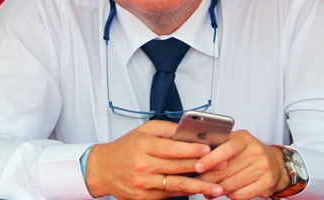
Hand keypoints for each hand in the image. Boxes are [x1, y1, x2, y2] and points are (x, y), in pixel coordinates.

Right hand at [85, 120, 224, 199]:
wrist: (102, 169)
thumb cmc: (125, 148)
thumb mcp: (143, 131)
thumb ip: (166, 130)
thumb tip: (189, 131)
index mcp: (143, 146)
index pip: (171, 148)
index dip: (191, 149)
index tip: (208, 149)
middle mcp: (142, 166)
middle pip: (177, 168)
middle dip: (202, 168)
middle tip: (222, 167)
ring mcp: (143, 184)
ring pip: (176, 185)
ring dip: (199, 187)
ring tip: (217, 188)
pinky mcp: (144, 198)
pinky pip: (169, 194)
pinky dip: (185, 192)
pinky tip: (199, 191)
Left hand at [194, 130, 288, 199]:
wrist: (275, 163)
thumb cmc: (248, 151)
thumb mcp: (236, 141)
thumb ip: (219, 145)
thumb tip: (195, 154)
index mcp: (245, 138)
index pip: (226, 148)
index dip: (210, 159)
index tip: (197, 167)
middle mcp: (255, 151)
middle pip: (225, 170)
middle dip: (207, 178)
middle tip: (196, 181)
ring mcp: (263, 168)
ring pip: (231, 184)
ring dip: (216, 189)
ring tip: (207, 190)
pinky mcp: (266, 183)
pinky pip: (240, 194)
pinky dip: (229, 195)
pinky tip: (224, 192)